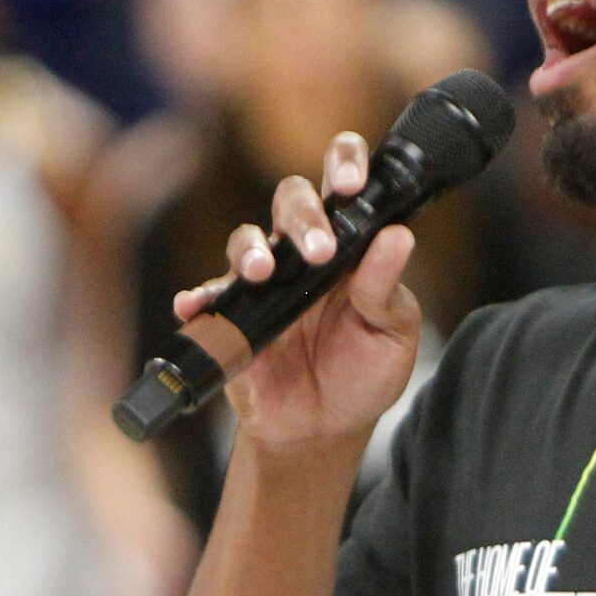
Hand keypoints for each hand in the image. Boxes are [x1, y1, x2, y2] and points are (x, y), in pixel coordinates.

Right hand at [172, 131, 421, 454]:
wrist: (325, 429)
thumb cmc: (363, 372)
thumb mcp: (390, 333)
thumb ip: (386, 287)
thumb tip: (398, 236)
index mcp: (349, 246)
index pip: (342, 186)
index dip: (344, 166)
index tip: (351, 182)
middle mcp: (301, 253)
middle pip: (290, 201)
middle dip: (302, 216)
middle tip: (319, 250)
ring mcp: (263, 283)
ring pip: (245, 241)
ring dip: (251, 250)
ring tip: (261, 272)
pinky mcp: (232, 318)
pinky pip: (208, 299)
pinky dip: (199, 299)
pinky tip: (196, 305)